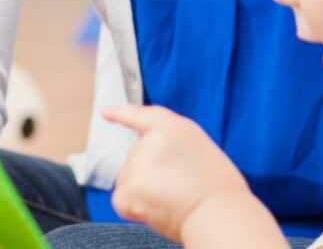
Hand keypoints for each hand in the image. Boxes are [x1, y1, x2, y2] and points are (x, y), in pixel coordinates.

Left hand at [103, 104, 251, 241]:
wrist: (216, 211)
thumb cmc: (216, 185)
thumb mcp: (197, 146)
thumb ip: (170, 142)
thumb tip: (150, 155)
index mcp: (171, 126)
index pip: (140, 115)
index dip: (121, 113)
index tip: (105, 112)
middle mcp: (150, 139)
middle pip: (137, 157)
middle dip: (150, 172)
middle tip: (177, 185)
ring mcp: (137, 163)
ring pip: (129, 178)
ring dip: (143, 189)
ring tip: (170, 197)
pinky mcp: (128, 188)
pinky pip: (122, 197)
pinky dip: (133, 206)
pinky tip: (154, 207)